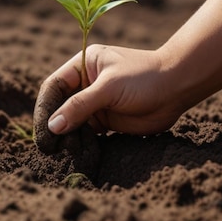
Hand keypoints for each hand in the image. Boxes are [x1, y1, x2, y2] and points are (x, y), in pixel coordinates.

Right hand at [33, 44, 184, 150]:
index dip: (45, 107)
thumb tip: (53, 126)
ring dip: (68, 138)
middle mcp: (86, 84)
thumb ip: (80, 106)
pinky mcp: (107, 121)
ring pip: (72, 123)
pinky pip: (87, 135)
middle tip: (51, 148)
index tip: (44, 130)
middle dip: (55, 126)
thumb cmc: (145, 78)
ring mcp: (96, 103)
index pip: (54, 86)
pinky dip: (82, 144)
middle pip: (60, 107)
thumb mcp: (109, 87)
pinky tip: (81, 154)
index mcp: (83, 66)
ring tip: (67, 152)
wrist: (178, 88)